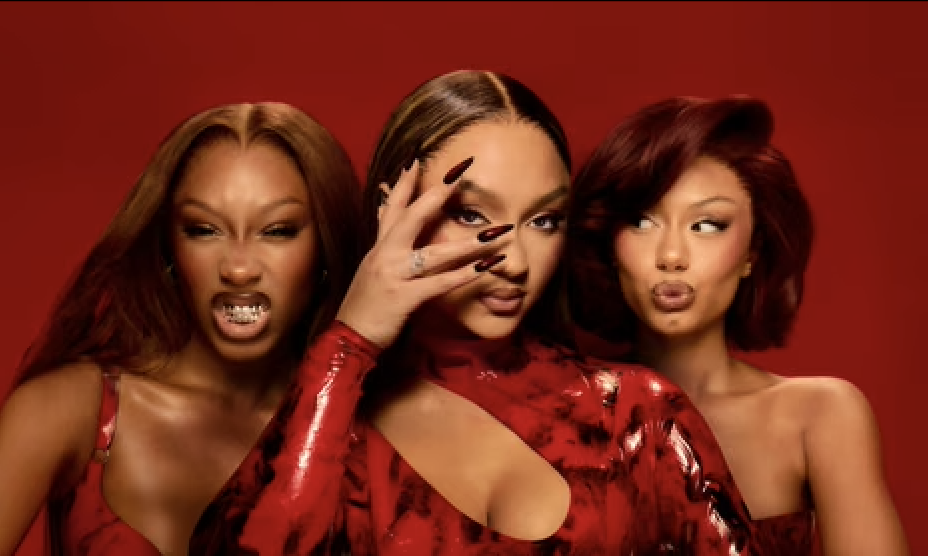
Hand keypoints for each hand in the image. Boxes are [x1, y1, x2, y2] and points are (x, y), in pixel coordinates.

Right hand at [335, 157, 509, 348]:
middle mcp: (384, 255)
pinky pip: (436, 284)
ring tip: (493, 234)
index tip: (417, 159)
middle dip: (435, 195)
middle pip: (411, 218)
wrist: (347, 337)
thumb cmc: (364, 306)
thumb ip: (384, 247)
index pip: (391, 208)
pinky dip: (460, 276)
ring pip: (433, 253)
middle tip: (458, 175)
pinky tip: (481, 270)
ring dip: (465, 243)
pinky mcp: (402, 298)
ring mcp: (393, 275)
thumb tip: (389, 226)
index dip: (404, 184)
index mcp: (379, 248)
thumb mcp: (372, 270)